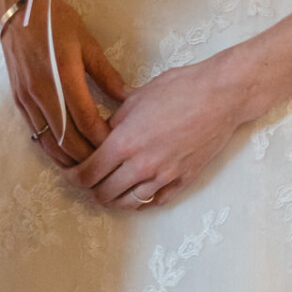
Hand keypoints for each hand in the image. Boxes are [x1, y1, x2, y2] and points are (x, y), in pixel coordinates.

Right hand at [0, 0, 128, 170]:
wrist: (18, 11)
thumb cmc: (56, 22)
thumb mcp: (87, 43)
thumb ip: (108, 74)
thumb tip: (129, 98)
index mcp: (64, 74)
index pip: (86, 120)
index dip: (103, 139)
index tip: (120, 147)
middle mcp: (43, 91)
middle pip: (68, 139)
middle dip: (89, 157)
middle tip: (108, 164)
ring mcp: (28, 98)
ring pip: (49, 142)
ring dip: (69, 158)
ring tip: (89, 165)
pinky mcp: (19, 100)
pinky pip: (36, 133)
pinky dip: (52, 148)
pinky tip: (67, 152)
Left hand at [71, 51, 247, 208]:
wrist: (221, 96)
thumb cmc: (179, 88)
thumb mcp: (137, 98)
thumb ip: (114, 120)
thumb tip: (100, 132)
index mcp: (125, 142)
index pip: (89, 172)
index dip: (74, 176)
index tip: (70, 173)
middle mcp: (142, 165)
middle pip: (104, 193)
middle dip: (91, 189)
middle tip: (89, 180)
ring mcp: (165, 177)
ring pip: (129, 203)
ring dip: (115, 198)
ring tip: (110, 187)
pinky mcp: (184, 182)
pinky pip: (156, 202)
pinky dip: (143, 200)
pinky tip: (138, 189)